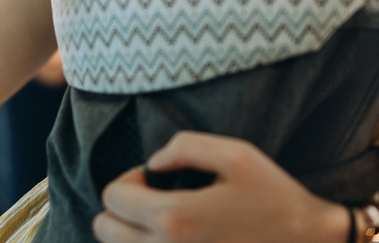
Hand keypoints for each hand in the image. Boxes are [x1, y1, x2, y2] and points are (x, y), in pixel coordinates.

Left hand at [94, 132, 350, 242]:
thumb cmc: (275, 199)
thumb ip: (184, 146)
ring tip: (166, 225)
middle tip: (155, 202)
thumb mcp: (236, 154)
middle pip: (104, 230)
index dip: (127, 181)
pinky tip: (177, 242)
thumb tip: (152, 163)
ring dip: (132, 235)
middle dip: (121, 210)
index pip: (111, 198)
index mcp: (175, 218)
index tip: (153, 180)